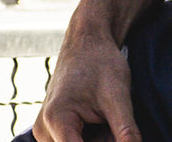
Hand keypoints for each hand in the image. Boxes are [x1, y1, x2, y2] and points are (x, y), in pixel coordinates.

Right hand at [31, 27, 139, 141]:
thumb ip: (127, 133)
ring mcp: (46, 129)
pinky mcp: (53, 128)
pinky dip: (95, 140)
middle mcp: (44, 128)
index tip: (121, 139)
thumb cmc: (100, 61)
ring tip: (110, 121)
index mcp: (57, 120)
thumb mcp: (118, 98)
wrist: (87, 40)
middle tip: (117, 124)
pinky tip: (104, 123)